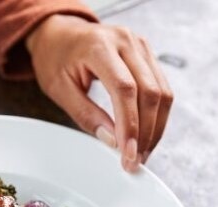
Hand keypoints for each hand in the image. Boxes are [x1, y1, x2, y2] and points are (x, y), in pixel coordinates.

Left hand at [26, 14, 172, 171]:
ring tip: (141, 154)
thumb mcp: (60, 90)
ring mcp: (141, 46)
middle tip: (134, 161)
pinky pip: (161, 89)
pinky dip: (156, 116)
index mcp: (99, 46)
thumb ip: (86, 115)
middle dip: (145, 132)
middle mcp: (126, 41)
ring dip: (155, 128)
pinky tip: (146, 137)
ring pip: (162, 92)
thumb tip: (112, 141)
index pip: (124, 89)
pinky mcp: (147, 55)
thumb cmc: (55, 59)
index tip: (127, 153)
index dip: (130, 125)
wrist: (59, 33)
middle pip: (150, 92)